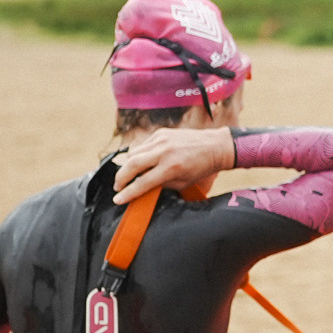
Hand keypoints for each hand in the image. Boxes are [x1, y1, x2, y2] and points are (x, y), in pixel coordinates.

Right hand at [113, 127, 233, 203]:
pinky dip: (138, 155)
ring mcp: (161, 140)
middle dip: (120, 179)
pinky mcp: (160, 132)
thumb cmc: (201, 168)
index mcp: (171, 168)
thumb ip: (161, 184)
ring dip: (128, 166)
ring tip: (129, 176)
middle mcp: (164, 152)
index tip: (117, 200)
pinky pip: (142, 145)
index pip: (143, 183)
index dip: (128, 193)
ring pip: (133, 154)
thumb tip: (142, 187)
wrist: (215, 146)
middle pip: (131, 165)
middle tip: (118, 187)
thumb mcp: (183, 183)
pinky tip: (142, 162)